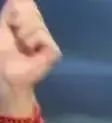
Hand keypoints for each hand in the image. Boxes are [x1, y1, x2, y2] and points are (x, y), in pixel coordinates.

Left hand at [0, 0, 59, 115]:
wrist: (8, 74)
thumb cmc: (3, 53)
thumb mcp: (3, 28)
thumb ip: (10, 12)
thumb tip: (19, 0)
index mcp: (27, 22)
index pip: (28, 5)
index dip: (21, 6)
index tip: (13, 17)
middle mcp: (40, 29)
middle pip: (33, 12)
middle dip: (19, 21)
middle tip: (15, 36)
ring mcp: (48, 41)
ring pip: (38, 24)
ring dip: (24, 34)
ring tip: (22, 46)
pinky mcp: (54, 52)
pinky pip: (43, 37)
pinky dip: (33, 43)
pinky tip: (32, 53)